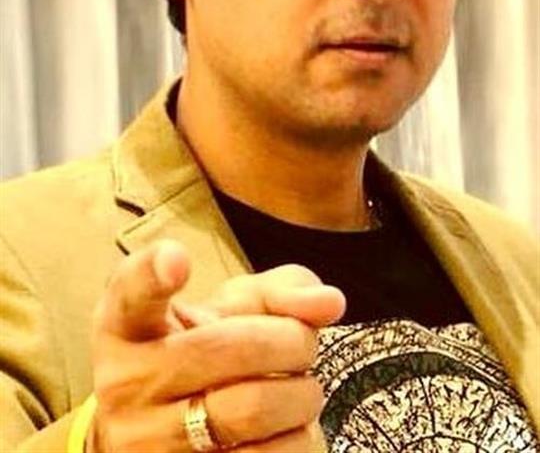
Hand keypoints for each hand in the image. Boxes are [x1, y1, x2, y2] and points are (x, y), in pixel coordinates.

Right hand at [89, 240, 345, 451]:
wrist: (159, 439)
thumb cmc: (203, 355)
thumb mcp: (228, 312)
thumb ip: (278, 292)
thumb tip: (330, 302)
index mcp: (126, 326)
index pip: (132, 294)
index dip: (153, 274)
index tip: (177, 260)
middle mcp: (124, 385)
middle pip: (229, 349)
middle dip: (290, 339)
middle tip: (302, 343)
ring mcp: (145, 447)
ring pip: (254, 410)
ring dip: (301, 396)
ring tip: (295, 391)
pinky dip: (300, 441)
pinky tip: (287, 432)